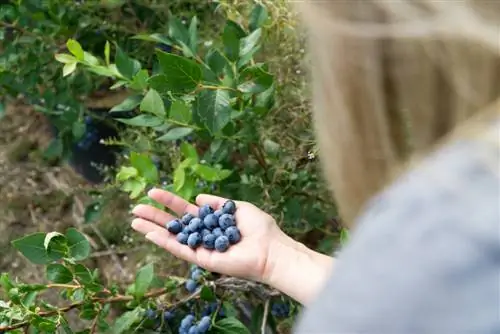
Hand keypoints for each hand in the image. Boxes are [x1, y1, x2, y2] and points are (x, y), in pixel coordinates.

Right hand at [131, 188, 293, 282]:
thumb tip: (197, 198)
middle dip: (155, 215)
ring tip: (134, 221)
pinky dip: (165, 242)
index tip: (153, 191)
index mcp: (211, 221)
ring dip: (152, 229)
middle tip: (135, 207)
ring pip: (172, 237)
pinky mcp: (202, 260)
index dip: (169, 201)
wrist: (270, 250)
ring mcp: (201, 248)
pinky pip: (180, 250)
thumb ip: (216, 202)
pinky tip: (150, 233)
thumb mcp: (236, 207)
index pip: (185, 210)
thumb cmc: (259, 228)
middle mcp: (203, 234)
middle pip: (174, 224)